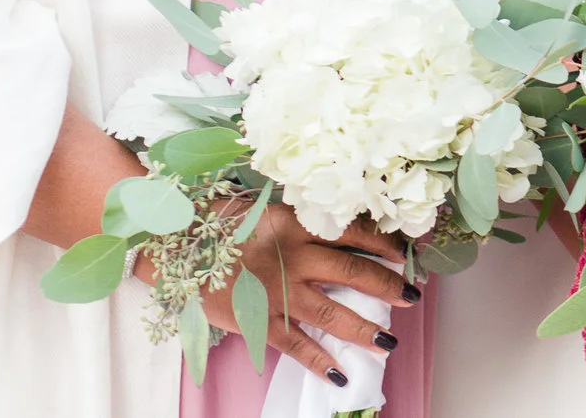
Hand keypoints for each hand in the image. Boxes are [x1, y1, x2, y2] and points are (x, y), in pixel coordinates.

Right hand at [196, 202, 415, 385]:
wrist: (174, 246)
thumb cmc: (221, 223)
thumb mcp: (268, 210)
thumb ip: (303, 220)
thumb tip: (344, 229)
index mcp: (298, 223)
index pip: (354, 232)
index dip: (384, 244)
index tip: (406, 254)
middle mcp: (294, 256)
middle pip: (352, 271)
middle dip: (386, 285)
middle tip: (410, 296)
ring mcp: (277, 292)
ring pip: (331, 312)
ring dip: (363, 328)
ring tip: (388, 342)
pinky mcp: (257, 320)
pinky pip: (294, 345)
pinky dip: (317, 360)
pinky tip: (339, 374)